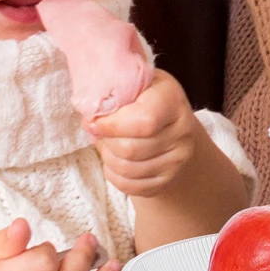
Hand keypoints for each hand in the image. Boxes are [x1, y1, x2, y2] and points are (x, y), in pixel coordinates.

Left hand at [90, 70, 200, 197]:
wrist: (173, 127)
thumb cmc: (147, 101)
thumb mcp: (136, 84)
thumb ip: (114, 87)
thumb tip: (87, 105)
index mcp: (172, 99)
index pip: (144, 120)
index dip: (111, 125)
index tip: (92, 121)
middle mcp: (182, 130)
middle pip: (130, 149)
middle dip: (105, 142)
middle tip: (98, 132)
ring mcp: (178, 158)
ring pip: (128, 169)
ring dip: (107, 158)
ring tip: (106, 144)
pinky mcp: (168, 179)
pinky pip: (130, 186)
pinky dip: (114, 174)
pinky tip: (114, 160)